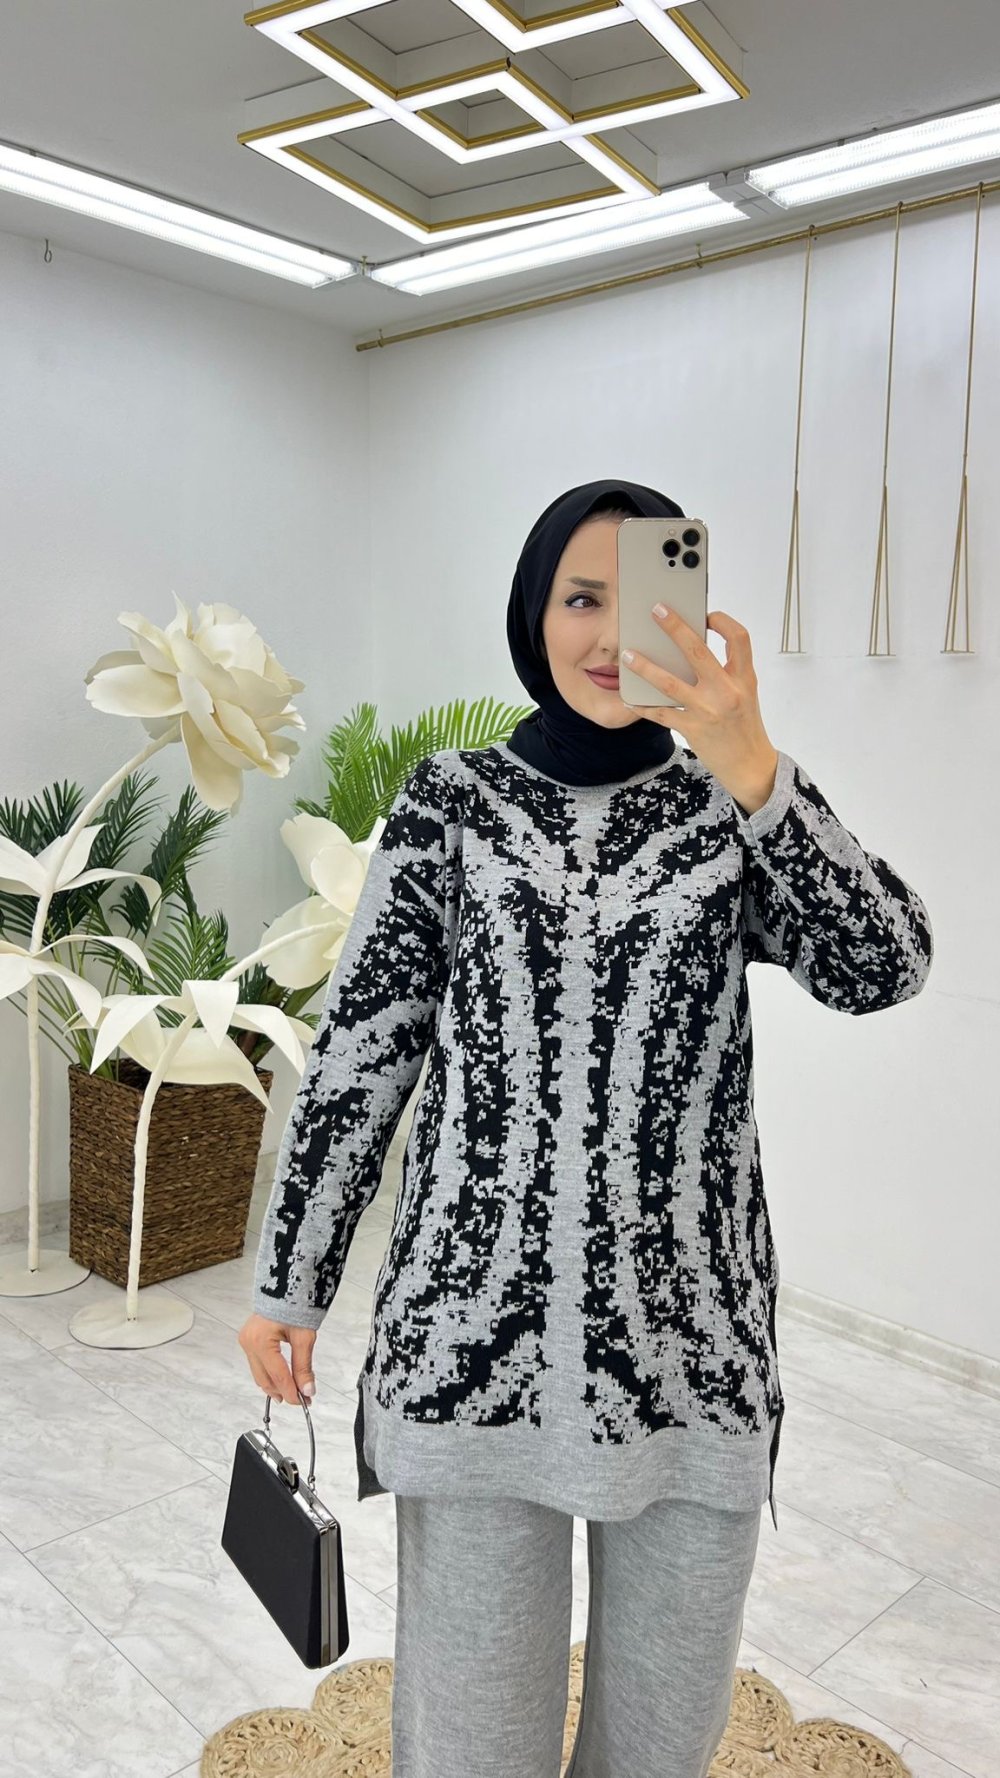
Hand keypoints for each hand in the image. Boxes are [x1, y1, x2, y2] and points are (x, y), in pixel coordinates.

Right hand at [239, 1313, 317, 1406]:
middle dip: (283, 1391)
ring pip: (259, 1374)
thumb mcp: (304, 1337)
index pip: (278, 1376)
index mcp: (261, 1342)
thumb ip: (304, 1366)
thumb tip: (307, 1390)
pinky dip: (269, 1373)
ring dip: (275, 1385)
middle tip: (300, 1399)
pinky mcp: (247, 1339)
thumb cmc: (295, 1304)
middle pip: (265, 1378)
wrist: (287, 1284)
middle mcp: (249, 1342)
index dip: (292, 1392)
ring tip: (292, 1392)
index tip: (304, 1401)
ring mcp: (246, 1341)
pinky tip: (280, 1379)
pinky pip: (257, 1364)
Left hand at [621, 607, 778, 809]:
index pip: (739, 638)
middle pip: (698, 651)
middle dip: (675, 627)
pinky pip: (660, 713)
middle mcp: (727, 691)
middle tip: (657, 610)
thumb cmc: (745, 725)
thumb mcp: (746, 693)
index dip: (723, 621)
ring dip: (645, 667)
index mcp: (744, 678)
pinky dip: (642, 706)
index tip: (707, 614)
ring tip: (627, 655)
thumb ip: (727, 671)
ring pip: (669, 683)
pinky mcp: (692, 729)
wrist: (750, 765)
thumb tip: (694, 647)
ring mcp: (708, 710)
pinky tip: (629, 699)